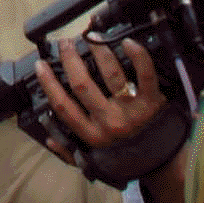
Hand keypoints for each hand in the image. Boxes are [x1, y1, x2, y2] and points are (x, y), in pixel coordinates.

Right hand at [35, 36, 164, 155]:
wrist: (162, 164)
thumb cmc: (124, 158)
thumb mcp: (94, 160)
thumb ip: (70, 151)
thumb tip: (49, 137)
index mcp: (92, 135)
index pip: (64, 106)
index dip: (49, 83)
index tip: (41, 65)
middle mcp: (109, 122)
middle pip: (82, 85)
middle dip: (70, 59)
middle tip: (66, 43)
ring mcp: (131, 111)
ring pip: (110, 75)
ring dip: (98, 51)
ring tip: (92, 37)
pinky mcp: (152, 102)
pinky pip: (145, 75)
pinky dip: (137, 56)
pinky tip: (127, 42)